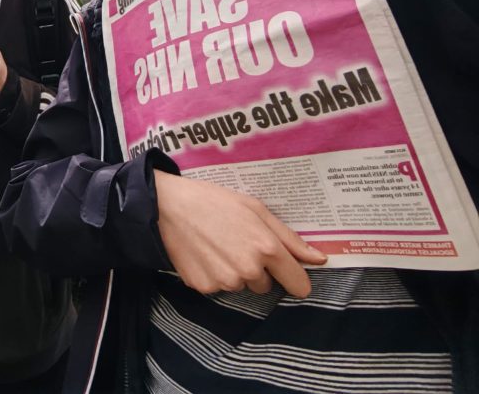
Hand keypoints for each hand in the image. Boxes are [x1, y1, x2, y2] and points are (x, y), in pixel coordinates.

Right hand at [154, 171, 326, 296]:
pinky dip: (213, 274)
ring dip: (234, 272)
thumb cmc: (214, 201)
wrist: (167, 206)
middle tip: (237, 243)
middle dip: (257, 269)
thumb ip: (290, 238)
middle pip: (265, 285)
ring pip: (240, 286)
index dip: (294, 276)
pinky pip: (218, 287)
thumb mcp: (256, 209)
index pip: (298, 283)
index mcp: (267, 249)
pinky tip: (202, 254)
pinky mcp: (204, 287)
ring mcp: (225, 281)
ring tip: (216, 245)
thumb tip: (320, 259)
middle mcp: (249, 270)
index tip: (286, 270)